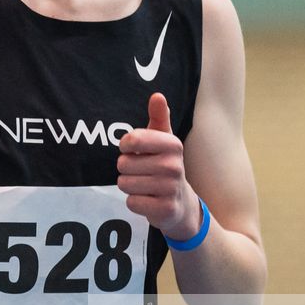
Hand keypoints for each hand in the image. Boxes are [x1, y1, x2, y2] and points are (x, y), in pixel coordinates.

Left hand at [119, 93, 200, 241]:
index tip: (133, 149)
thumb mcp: (163, 139)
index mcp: (172, 145)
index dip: (126, 146)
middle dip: (127, 169)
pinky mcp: (165, 209)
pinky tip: (148, 199)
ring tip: (145, 185)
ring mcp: (170, 188)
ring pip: (125, 184)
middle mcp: (174, 165)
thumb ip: (158, 116)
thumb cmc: (165, 165)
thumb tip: (157, 95)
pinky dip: (135, 202)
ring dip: (129, 186)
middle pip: (123, 164)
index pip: (132, 139)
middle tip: (142, 172)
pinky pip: (132, 202)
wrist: (180, 202)